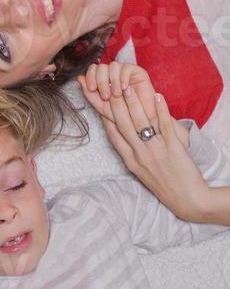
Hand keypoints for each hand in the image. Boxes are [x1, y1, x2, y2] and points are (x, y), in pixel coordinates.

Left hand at [80, 61, 156, 123]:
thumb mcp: (102, 106)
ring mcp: (125, 71)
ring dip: (112, 81)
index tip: (92, 89)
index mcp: (104, 78)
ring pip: (113, 65)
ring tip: (116, 94)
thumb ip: (89, 93)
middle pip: (101, 66)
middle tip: (105, 95)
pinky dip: (123, 78)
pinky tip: (124, 89)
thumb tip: (79, 78)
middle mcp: (113, 73)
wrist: (141, 119)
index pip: (93, 69)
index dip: (90, 76)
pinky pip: (127, 68)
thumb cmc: (122, 113)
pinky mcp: (138, 72)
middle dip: (101, 80)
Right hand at [87, 79, 210, 220]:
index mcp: (130, 161)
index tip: (102, 102)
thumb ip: (132, 154)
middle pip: (123, 125)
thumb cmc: (164, 186)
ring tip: (130, 88)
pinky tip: (158, 97)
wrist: (187, 200)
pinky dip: (161, 109)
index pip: (113, 135)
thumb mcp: (141, 173)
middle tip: (112, 88)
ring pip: (140, 123)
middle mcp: (140, 155)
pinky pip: (165, 125)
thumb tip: (126, 136)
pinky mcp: (173, 148)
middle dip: (116, 105)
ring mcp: (156, 151)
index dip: (106, 116)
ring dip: (134, 103)